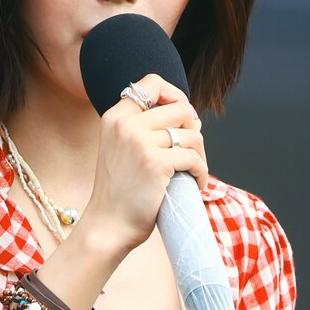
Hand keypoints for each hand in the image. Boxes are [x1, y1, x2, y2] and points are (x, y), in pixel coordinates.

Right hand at [86, 74, 207, 253]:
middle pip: (180, 108)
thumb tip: (188, 116)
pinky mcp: (156, 164)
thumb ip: (141, 129)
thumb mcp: (120, 149)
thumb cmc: (119, 193)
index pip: (151, 83)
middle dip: (194, 129)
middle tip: (192, 150)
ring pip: (192, 134)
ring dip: (200, 154)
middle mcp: (126, 125)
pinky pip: (194, 158)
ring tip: (194, 170)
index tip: (183, 117)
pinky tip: (196, 184)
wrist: (108, 226)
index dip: (175, 94)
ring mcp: (141, 143)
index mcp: (115, 117)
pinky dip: (201, 172)